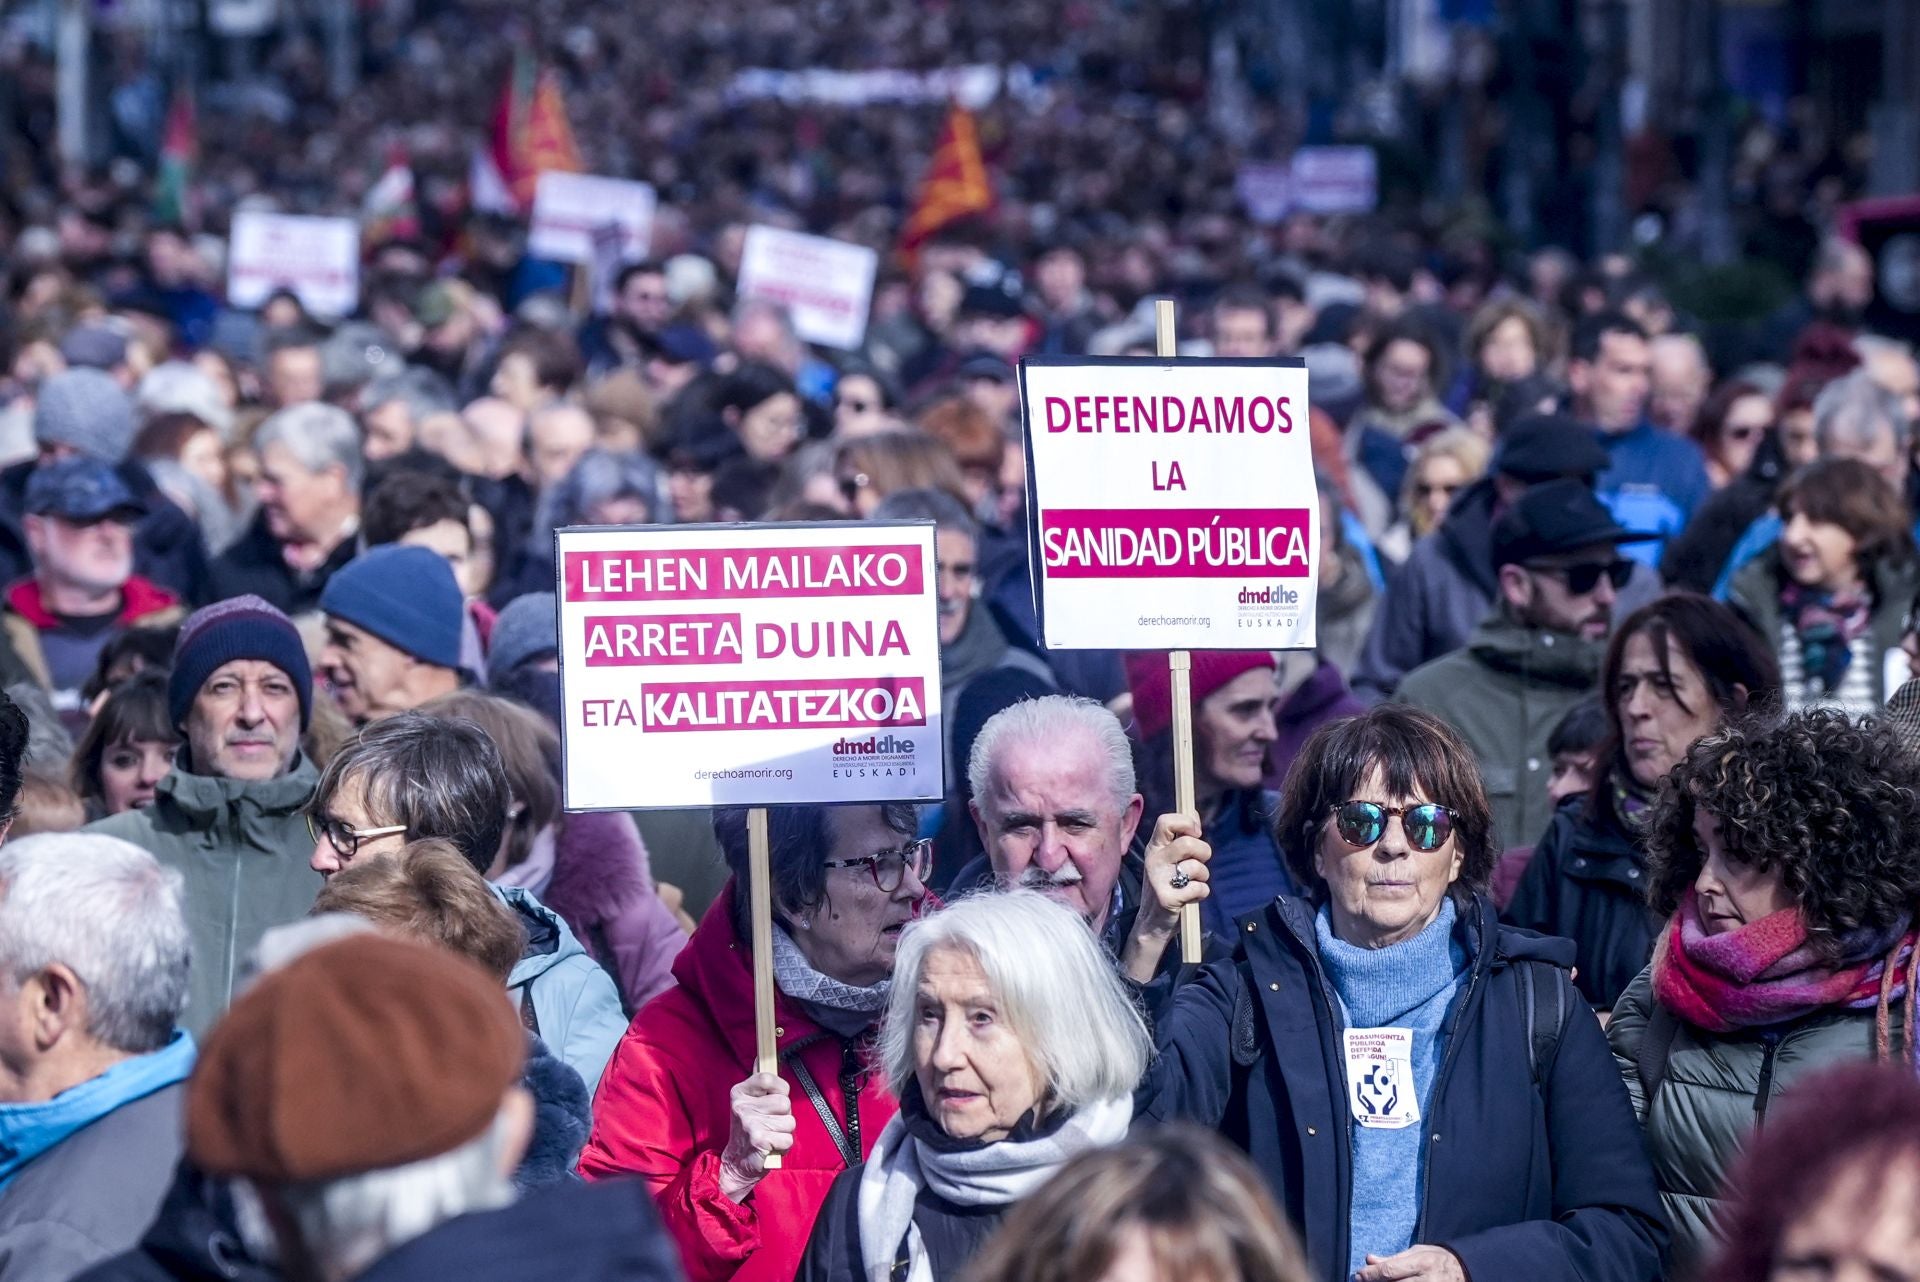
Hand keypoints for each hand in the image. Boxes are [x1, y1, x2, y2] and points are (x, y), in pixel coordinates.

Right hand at [718, 1073, 794, 1202]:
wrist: (736, 1164)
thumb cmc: (748, 1130)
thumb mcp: (747, 1102)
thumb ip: (757, 1082)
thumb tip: (761, 1055)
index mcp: (740, 1092)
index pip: (769, 1078)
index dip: (780, 1088)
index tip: (777, 1096)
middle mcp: (742, 1106)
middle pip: (784, 1102)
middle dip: (783, 1115)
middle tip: (769, 1123)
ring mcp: (750, 1123)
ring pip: (789, 1122)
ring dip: (784, 1132)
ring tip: (769, 1135)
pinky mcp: (759, 1141)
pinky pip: (788, 1139)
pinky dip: (783, 1146)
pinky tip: (770, 1147)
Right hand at [1120, 812, 1210, 981]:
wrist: (1152, 922)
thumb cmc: (1166, 885)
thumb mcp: (1169, 858)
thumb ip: (1181, 836)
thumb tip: (1194, 814)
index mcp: (1155, 847)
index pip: (1166, 820)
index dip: (1186, 823)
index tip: (1195, 833)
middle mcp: (1154, 859)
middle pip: (1188, 843)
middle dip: (1204, 852)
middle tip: (1200, 862)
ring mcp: (1158, 879)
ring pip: (1196, 867)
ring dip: (1203, 876)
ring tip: (1193, 883)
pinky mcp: (1167, 898)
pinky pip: (1199, 888)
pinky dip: (1201, 893)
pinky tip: (1191, 897)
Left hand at [1354, 1246, 1466, 1281]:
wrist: (1465, 1270)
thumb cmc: (1438, 1259)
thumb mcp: (1417, 1252)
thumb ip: (1393, 1258)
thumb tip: (1369, 1259)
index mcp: (1422, 1263)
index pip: (1390, 1270)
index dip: (1371, 1274)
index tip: (1358, 1274)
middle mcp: (1426, 1280)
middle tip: (1360, 1281)